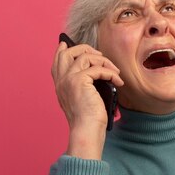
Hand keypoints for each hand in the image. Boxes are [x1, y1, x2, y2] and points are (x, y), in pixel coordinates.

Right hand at [51, 42, 123, 158]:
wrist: (86, 130)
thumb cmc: (89, 120)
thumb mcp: (83, 99)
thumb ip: (84, 86)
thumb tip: (97, 72)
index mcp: (60, 86)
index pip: (57, 61)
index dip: (62, 50)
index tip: (66, 43)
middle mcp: (61, 81)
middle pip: (68, 52)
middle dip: (84, 48)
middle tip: (99, 55)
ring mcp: (69, 79)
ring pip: (85, 56)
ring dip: (104, 61)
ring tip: (115, 71)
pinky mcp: (79, 81)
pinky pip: (98, 68)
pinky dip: (111, 72)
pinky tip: (118, 81)